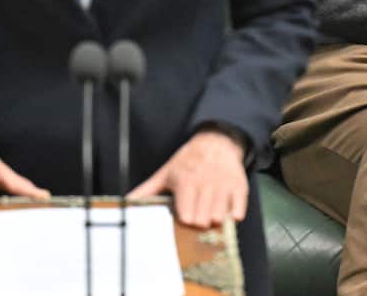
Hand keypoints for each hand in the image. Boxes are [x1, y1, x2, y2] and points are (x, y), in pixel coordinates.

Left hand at [128, 129, 247, 228]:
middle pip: (203, 221)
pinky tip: (225, 208)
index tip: (184, 218)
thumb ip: (146, 191)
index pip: (187, 215)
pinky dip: (232, 216)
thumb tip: (127, 203)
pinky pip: (238, 213)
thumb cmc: (187, 162)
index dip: (185, 220)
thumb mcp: (165, 173)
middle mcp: (205, 182)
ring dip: (215, 220)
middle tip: (198, 215)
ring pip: (220, 219)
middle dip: (200, 223)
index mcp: (185, 180)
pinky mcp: (239, 187)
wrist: (216, 143)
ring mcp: (224, 185)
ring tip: (210, 211)